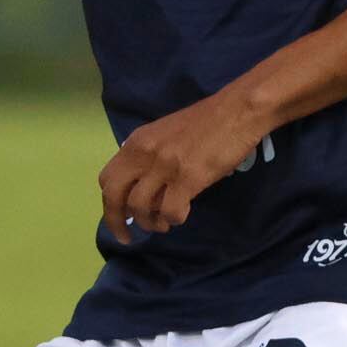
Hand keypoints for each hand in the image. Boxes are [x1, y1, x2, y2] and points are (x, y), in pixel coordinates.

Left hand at [100, 90, 271, 243]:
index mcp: (137, 142)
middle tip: (127, 236)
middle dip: (116, 221)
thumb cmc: (207, 122)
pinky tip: (182, 215)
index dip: (110, 202)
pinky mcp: (188, 178)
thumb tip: (145, 188)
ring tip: (163, 224)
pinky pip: (170, 211)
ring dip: (149, 223)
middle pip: (114, 195)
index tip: (121, 215)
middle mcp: (144, 153)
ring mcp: (165, 166)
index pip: (107, 178)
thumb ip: (150, 157)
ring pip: (140, 207)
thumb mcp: (166, 135)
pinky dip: (173, 219)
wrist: (238, 110)